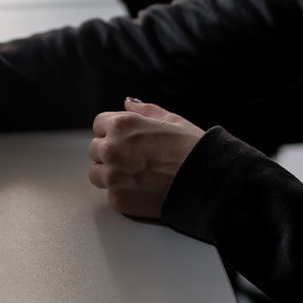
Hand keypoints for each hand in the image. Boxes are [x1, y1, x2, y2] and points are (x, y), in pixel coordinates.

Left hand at [88, 98, 204, 218]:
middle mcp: (112, 148)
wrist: (207, 182)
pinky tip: (143, 190)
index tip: (125, 140)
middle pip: (95, 149)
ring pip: (96, 173)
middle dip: (110, 152)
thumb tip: (127, 103)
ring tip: (136, 176)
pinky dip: (122, 193)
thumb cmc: (192, 149)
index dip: (113, 131)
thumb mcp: (171, 120)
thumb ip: (144, 110)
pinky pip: (109, 194)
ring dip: (110, 173)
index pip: (99, 124)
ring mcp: (113, 176)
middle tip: (134, 160)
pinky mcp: (118, 199)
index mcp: (122, 125)